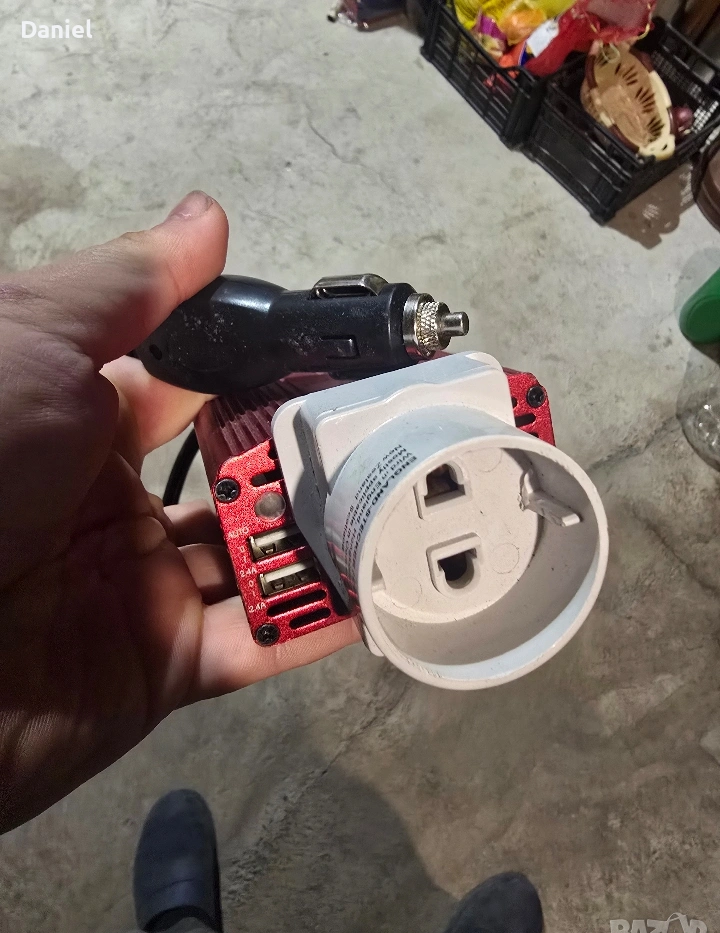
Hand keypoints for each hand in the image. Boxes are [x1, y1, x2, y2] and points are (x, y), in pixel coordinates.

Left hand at [0, 192, 358, 832]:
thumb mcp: (31, 345)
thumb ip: (126, 289)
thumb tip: (207, 217)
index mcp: (81, 422)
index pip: (198, 385)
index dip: (269, 367)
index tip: (348, 353)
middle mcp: (116, 504)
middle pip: (241, 473)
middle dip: (316, 452)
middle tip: (410, 427)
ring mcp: (145, 589)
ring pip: (261, 557)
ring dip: (331, 534)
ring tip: (421, 498)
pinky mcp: (166, 668)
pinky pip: (260, 643)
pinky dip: (320, 623)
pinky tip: (388, 589)